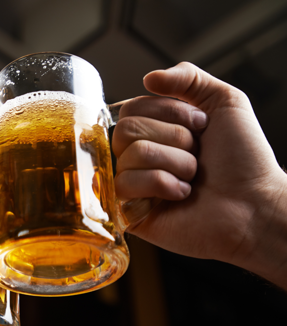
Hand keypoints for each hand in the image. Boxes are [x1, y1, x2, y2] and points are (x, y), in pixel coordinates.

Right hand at [112, 62, 286, 286]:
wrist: (257, 204)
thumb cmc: (245, 160)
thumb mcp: (225, 101)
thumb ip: (188, 77)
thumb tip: (148, 78)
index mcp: (155, 131)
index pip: (132, 107)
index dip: (169, 112)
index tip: (201, 125)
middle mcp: (140, 156)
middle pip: (126, 129)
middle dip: (173, 138)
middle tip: (197, 154)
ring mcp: (133, 185)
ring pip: (131, 155)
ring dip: (174, 163)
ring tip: (192, 177)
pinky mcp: (129, 212)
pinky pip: (125, 184)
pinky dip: (162, 185)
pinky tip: (181, 195)